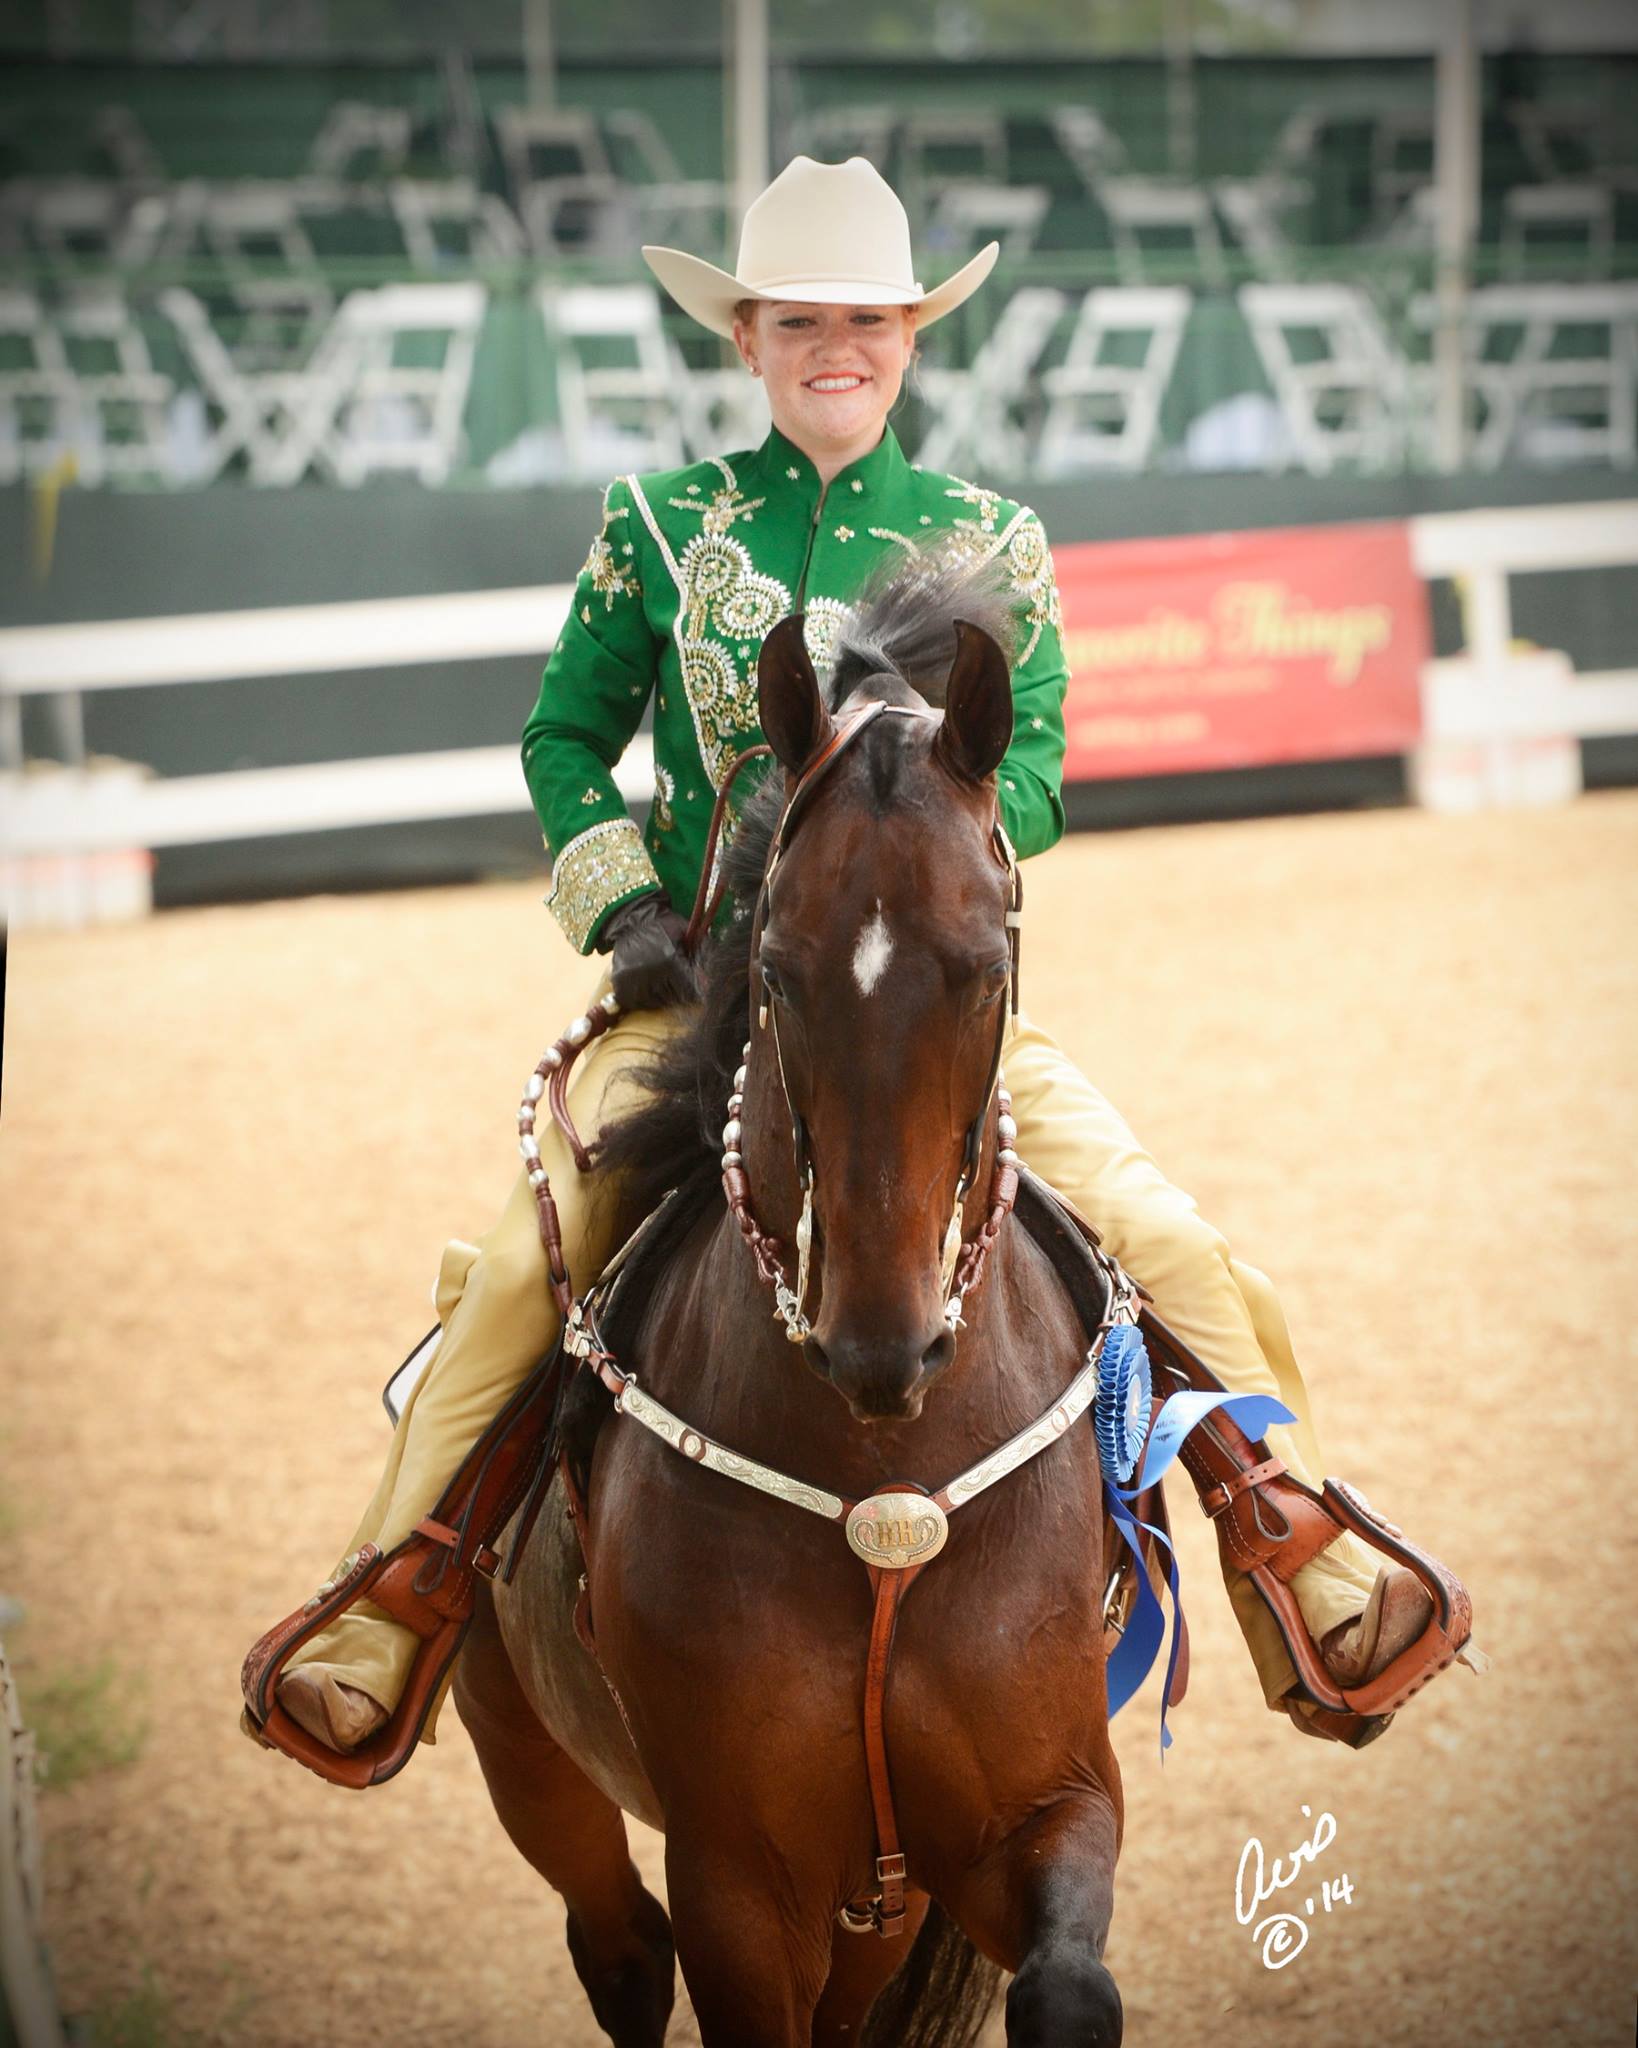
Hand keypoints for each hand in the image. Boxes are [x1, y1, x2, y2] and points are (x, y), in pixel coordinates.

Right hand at [602, 892, 696, 1011]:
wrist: (632, 921)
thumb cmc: (665, 927)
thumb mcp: (689, 933)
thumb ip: (704, 954)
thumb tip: (713, 983)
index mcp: (669, 960)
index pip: (691, 988)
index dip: (698, 988)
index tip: (699, 984)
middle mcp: (650, 973)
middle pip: (676, 997)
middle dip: (682, 989)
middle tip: (677, 974)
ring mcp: (633, 982)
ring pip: (658, 1003)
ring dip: (665, 994)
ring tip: (662, 976)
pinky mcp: (621, 988)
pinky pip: (640, 1004)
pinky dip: (647, 998)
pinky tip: (649, 983)